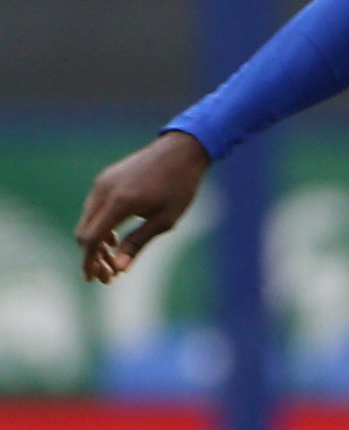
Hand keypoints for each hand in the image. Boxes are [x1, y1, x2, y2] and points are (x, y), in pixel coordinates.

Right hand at [74, 130, 211, 282]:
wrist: (182, 150)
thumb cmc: (180, 187)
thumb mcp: (165, 220)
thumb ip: (138, 242)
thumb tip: (119, 268)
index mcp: (119, 202)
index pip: (91, 238)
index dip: (89, 261)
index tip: (94, 279)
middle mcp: (104, 190)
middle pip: (85, 231)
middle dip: (93, 257)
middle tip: (109, 277)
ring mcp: (102, 182)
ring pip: (88, 220)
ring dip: (96, 242)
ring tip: (113, 261)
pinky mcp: (105, 179)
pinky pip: (94, 207)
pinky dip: (99, 226)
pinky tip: (113, 240)